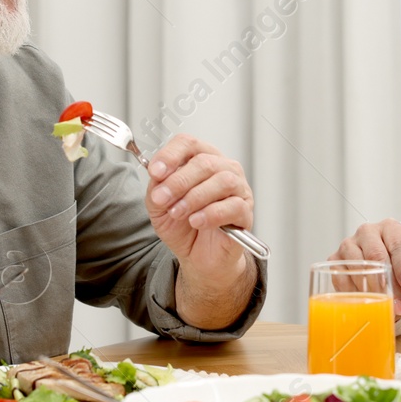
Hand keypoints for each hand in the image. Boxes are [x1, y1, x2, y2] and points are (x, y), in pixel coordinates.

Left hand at [145, 134, 253, 269]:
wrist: (196, 257)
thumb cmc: (182, 226)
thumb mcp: (159, 205)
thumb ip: (157, 186)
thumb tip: (158, 173)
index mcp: (201, 160)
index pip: (188, 144)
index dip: (171, 155)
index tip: (155, 172)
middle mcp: (223, 169)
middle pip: (204, 162)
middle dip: (178, 181)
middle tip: (162, 199)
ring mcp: (238, 189)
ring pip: (222, 181)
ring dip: (194, 197)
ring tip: (178, 213)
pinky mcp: (245, 212)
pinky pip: (234, 206)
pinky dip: (211, 214)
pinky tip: (196, 221)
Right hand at [333, 219, 400, 316]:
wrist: (381, 278)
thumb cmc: (399, 276)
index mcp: (391, 229)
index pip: (398, 243)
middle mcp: (368, 232)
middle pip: (375, 255)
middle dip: (387, 283)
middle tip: (397, 304)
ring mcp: (348, 244)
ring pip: (357, 266)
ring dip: (370, 290)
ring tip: (382, 306)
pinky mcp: (334, 260)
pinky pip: (340, 277)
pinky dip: (352, 293)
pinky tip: (364, 302)